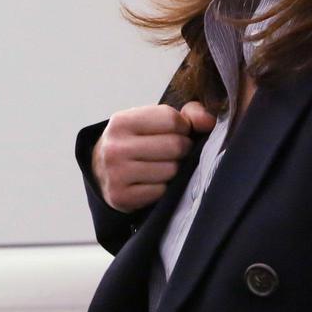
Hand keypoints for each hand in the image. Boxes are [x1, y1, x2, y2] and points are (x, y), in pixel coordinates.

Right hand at [92, 102, 213, 212]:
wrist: (101, 171)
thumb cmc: (136, 142)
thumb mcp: (152, 121)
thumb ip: (187, 115)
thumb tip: (209, 121)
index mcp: (121, 121)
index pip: (171, 119)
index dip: (182, 127)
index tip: (176, 133)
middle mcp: (115, 147)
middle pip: (174, 145)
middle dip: (182, 149)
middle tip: (173, 153)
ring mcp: (116, 173)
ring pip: (171, 170)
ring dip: (174, 170)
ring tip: (162, 166)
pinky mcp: (120, 196)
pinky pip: (161, 191)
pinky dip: (163, 188)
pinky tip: (153, 182)